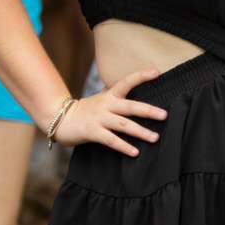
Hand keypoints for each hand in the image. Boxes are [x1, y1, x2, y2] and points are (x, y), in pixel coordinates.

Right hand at [50, 68, 168, 155]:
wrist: (59, 119)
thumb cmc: (86, 110)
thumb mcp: (102, 100)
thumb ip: (118, 99)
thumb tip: (140, 100)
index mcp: (109, 95)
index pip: (127, 82)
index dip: (141, 76)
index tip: (157, 72)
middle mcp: (106, 105)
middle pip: (130, 106)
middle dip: (149, 111)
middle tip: (165, 115)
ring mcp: (99, 118)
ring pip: (123, 125)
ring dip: (141, 132)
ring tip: (155, 137)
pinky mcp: (92, 132)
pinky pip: (111, 140)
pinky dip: (124, 146)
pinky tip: (135, 152)